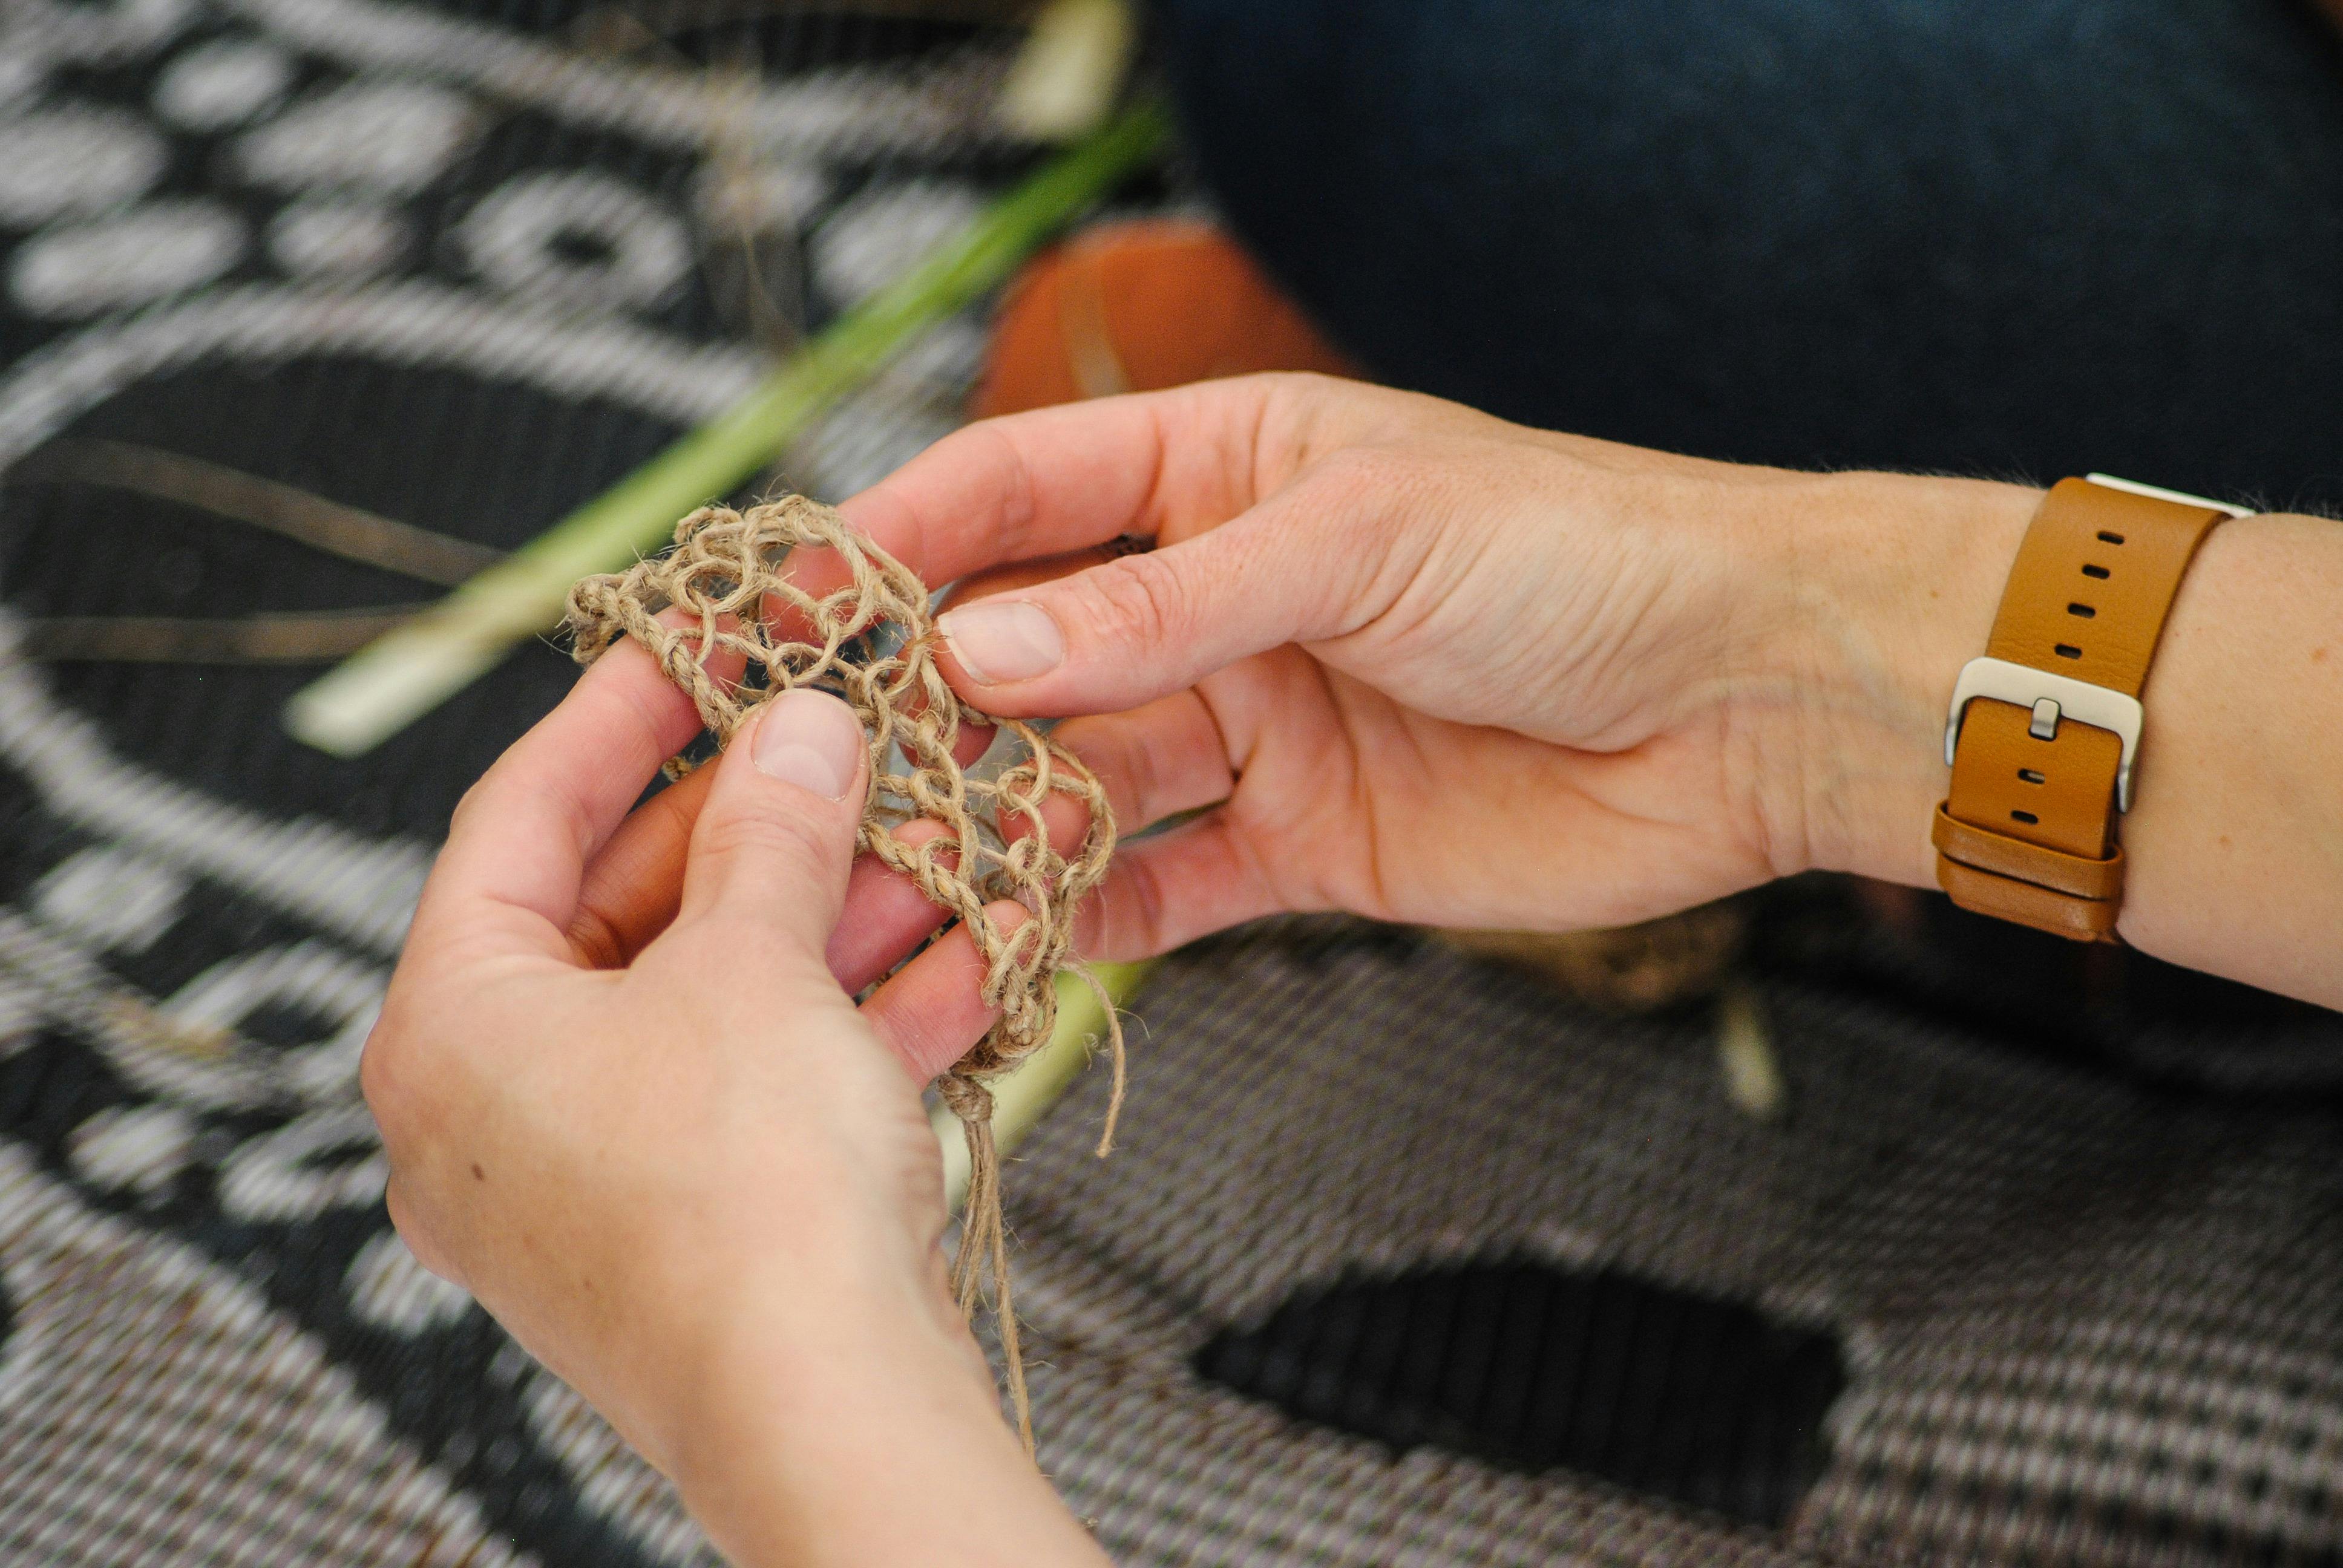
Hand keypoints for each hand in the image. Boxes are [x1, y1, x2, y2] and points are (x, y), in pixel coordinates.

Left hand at [361, 640, 1107, 1565]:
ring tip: (937, 838)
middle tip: (844, 744)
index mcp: (449, 1033)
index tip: (692, 646)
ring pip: (719, 1001)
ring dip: (835, 916)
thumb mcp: (754, 966)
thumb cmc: (745, 1207)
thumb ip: (772, 829)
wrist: (828, 1415)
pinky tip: (966, 953)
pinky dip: (855, 1018)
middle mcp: (496, 1114)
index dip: (615, 716)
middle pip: (628, 912)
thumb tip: (793, 729)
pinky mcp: (694, 1231)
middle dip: (761, 826)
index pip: (515, 820)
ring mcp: (597, 1180)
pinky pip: (767, 1086)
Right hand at [835, 373, 2035, 954]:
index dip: (903, 539)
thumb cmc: (1575, 557)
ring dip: (982, 826)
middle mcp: (1217, 604)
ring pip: (1074, 780)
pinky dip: (1081, 916)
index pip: (1020, 493)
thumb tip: (975, 655)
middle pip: (1025, 654)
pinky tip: (1000, 945)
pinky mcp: (1299, 848)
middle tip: (803, 773)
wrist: (1745, 698)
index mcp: (1222, 475)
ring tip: (877, 879)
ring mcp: (1251, 729)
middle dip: (919, 708)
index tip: (787, 598)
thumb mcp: (1353, 544)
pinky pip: (1157, 886)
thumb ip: (1161, 613)